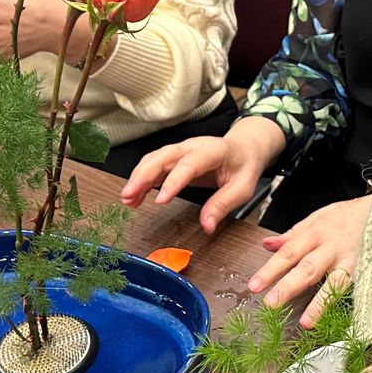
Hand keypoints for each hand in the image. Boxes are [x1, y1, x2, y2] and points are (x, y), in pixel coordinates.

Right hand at [119, 115, 284, 231]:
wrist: (245, 147)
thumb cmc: (244, 165)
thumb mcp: (243, 187)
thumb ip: (223, 204)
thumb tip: (207, 226)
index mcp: (213, 150)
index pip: (189, 164)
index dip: (173, 182)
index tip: (161, 201)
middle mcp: (193, 146)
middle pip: (163, 156)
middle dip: (143, 175)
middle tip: (129, 195)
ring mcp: (182, 150)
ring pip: (154, 159)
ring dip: (138, 177)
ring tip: (127, 199)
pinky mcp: (175, 157)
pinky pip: (154, 165)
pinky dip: (142, 179)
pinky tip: (133, 197)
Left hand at [248, 193, 371, 326]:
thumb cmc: (350, 216)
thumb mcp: (319, 217)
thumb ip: (293, 233)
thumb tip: (267, 244)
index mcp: (316, 233)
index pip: (289, 252)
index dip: (270, 270)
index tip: (254, 286)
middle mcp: (332, 248)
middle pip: (307, 268)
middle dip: (288, 287)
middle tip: (270, 304)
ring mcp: (352, 261)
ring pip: (334, 283)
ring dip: (319, 304)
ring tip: (306, 321)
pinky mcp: (368, 271)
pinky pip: (356, 289)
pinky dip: (347, 304)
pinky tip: (339, 319)